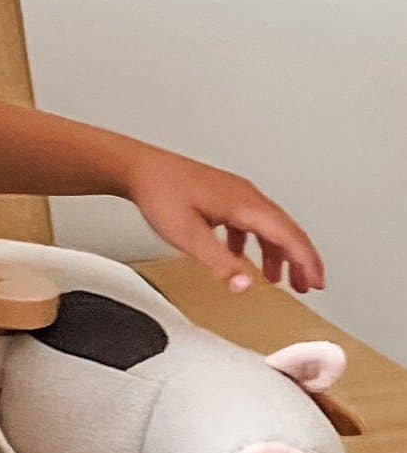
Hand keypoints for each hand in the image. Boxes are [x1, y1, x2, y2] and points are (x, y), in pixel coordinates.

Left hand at [123, 146, 324, 294]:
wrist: (137, 168)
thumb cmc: (159, 193)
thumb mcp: (189, 236)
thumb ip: (219, 263)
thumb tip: (245, 285)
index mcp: (245, 204)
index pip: (288, 235)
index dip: (306, 261)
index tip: (316, 282)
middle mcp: (245, 195)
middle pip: (284, 229)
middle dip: (299, 260)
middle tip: (307, 284)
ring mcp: (232, 193)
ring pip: (266, 225)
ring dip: (275, 253)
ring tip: (277, 278)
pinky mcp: (219, 195)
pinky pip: (246, 221)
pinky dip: (251, 242)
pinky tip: (238, 256)